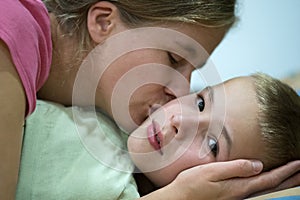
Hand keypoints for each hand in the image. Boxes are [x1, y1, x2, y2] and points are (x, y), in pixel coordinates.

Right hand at [169, 159, 299, 199]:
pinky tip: (264, 180)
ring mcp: (235, 196)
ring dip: (280, 181)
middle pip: (270, 186)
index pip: (268, 178)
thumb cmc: (192, 184)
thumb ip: (235, 168)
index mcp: (238, 186)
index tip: (299, 163)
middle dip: (288, 178)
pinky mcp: (229, 195)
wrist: (179, 199)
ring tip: (290, 176)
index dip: (285, 171)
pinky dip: (266, 183)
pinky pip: (255, 189)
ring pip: (264, 188)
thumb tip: (258, 165)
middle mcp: (240, 193)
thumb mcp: (212, 172)